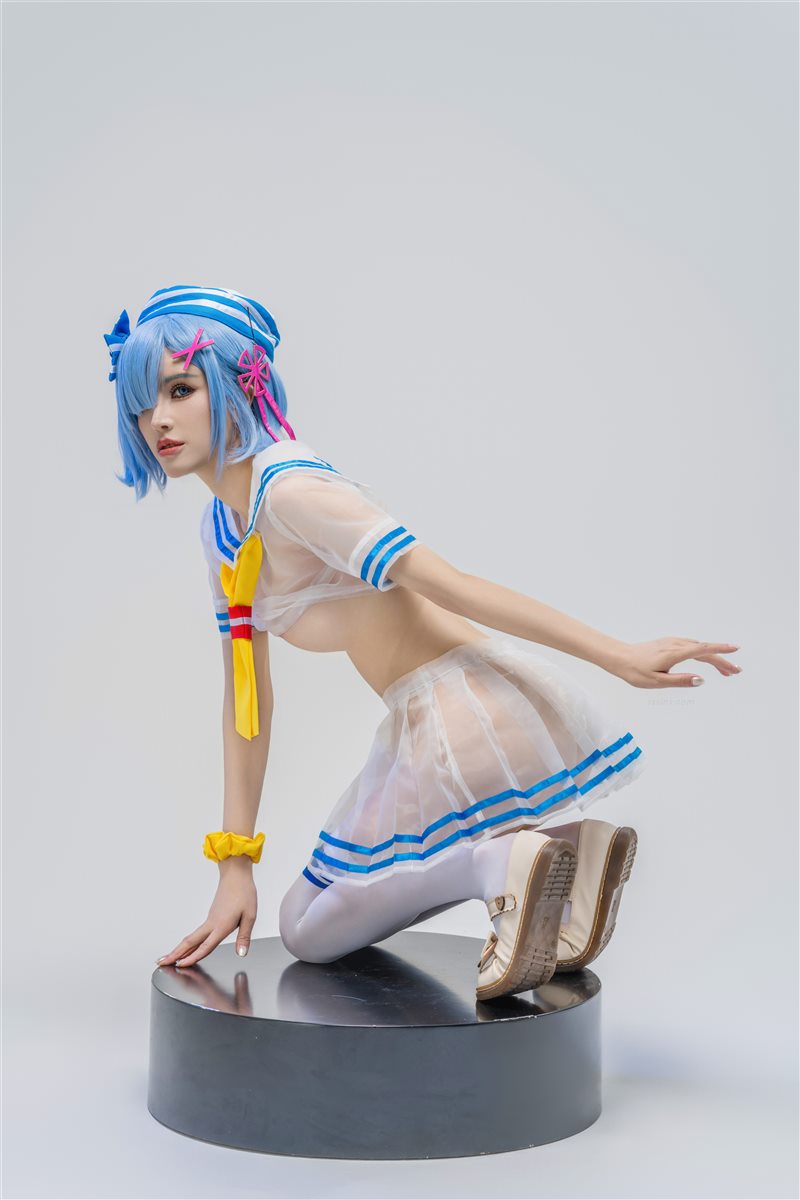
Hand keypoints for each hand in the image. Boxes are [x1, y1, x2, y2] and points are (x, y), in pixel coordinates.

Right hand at [156, 858, 257, 968]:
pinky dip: (189, 942)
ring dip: (180, 948)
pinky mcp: (211, 916)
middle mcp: (212, 923)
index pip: (205, 946)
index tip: (180, 966)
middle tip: (161, 962)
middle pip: (190, 942)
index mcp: (222, 925)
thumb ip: (244, 936)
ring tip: (169, 958)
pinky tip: (188, 947)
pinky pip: (198, 933)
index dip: (193, 958)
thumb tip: (241, 953)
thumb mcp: (250, 915)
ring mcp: (210, 919)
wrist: (235, 874)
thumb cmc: (244, 892)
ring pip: (192, 937)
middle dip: (175, 953)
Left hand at [611, 638, 741, 687]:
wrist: (620, 658)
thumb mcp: (657, 681)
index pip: (703, 650)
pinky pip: (691, 647)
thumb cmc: (636, 671)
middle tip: (736, 671)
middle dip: (722, 660)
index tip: (735, 649)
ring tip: (726, 671)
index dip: (721, 650)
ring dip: (713, 658)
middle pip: (704, 650)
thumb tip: (701, 680)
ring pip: (699, 648)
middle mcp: (676, 644)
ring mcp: (672, 642)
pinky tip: (707, 660)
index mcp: (675, 653)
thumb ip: (680, 681)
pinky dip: (703, 653)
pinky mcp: (669, 644)